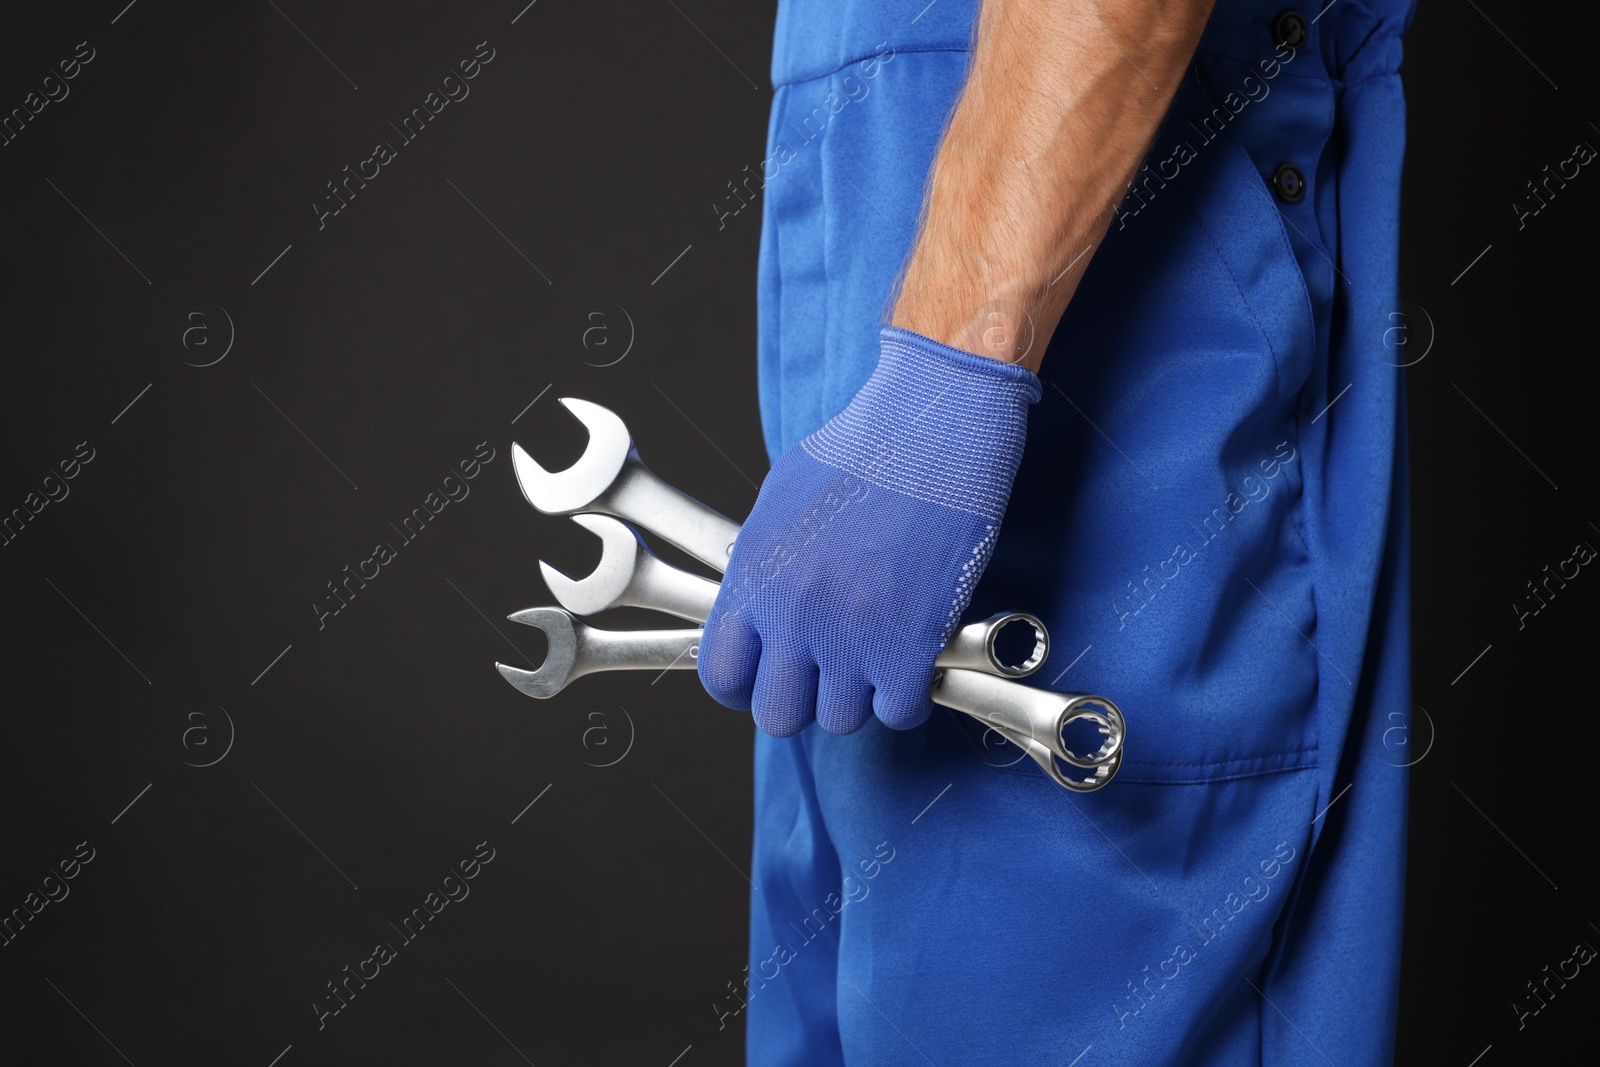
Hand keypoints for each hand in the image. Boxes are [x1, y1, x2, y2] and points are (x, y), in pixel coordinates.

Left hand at [697, 326, 1040, 735]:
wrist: (933, 434)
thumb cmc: (864, 453)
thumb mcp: (780, 504)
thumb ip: (764, 568)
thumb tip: (762, 606)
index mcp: (754, 581)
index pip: (723, 676)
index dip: (747, 686)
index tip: (769, 678)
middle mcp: (793, 617)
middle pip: (779, 715)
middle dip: (804, 700)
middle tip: (829, 674)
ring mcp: (850, 637)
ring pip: (841, 718)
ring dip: (861, 694)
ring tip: (878, 654)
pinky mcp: (909, 646)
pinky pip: (899, 711)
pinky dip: (909, 696)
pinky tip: (914, 661)